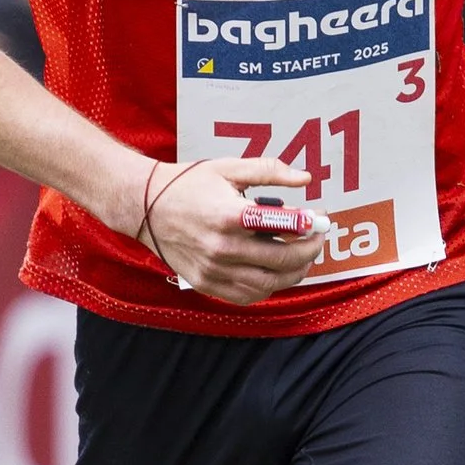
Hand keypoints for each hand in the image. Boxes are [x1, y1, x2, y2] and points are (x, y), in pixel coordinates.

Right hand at [139, 157, 327, 304]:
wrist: (145, 207)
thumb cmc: (188, 184)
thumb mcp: (228, 168)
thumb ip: (268, 171)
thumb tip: (305, 177)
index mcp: (230, 216)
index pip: (283, 227)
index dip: (309, 224)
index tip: (319, 218)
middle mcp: (222, 248)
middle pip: (282, 260)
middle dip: (309, 249)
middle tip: (317, 237)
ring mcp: (214, 271)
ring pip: (270, 283)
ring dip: (294, 272)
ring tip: (302, 256)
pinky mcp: (206, 284)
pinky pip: (248, 295)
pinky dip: (269, 286)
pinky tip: (275, 271)